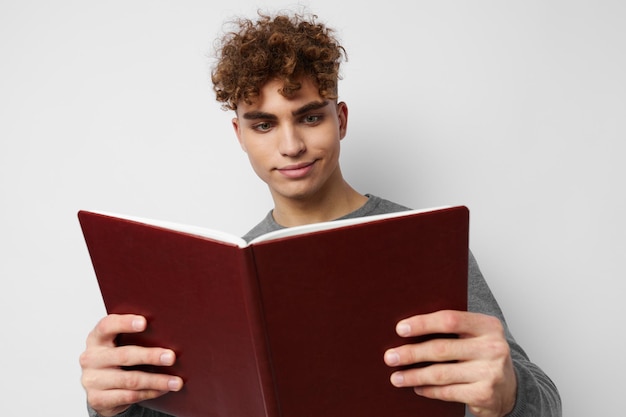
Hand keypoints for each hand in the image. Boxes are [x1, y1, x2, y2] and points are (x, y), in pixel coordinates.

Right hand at [79, 314, 183, 416]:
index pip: (107, 326)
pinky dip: (150, 392)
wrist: (98, 390)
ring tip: (176, 381)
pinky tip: (163, 389)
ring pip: (130, 380)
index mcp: (96, 338)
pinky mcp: (97, 399)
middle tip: (171, 357)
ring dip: (157, 380)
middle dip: (150, 356)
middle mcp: (91, 358)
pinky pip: (129, 396)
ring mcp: (92, 380)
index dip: (125, 323)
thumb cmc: (116, 359)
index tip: (144, 322)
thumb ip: (135, 337)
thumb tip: (168, 332)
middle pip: (124, 355)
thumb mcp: (118, 344)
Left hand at [383, 310, 516, 416]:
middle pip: (441, 348)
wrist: (510, 389)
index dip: (422, 323)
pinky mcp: (485, 394)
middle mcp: (493, 347)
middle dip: (411, 353)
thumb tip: (408, 329)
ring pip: (440, 373)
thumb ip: (453, 329)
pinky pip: (448, 392)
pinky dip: (428, 390)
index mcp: (488, 326)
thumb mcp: (475, 337)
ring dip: (414, 375)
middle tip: (390, 357)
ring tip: (396, 377)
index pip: (450, 320)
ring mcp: (490, 372)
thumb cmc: (483, 356)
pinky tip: (417, 387)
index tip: (400, 329)